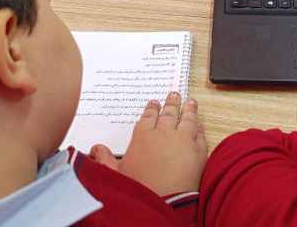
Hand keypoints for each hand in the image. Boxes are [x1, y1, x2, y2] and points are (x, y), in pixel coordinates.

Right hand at [89, 93, 206, 195]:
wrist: (164, 201)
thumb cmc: (140, 189)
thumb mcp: (116, 174)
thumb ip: (104, 159)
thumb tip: (96, 149)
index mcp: (143, 136)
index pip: (148, 117)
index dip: (152, 109)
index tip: (154, 103)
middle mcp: (164, 133)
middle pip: (169, 113)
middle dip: (171, 103)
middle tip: (174, 95)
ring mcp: (183, 139)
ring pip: (187, 119)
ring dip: (189, 109)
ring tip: (190, 103)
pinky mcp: (199, 150)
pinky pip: (200, 133)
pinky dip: (200, 127)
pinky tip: (200, 124)